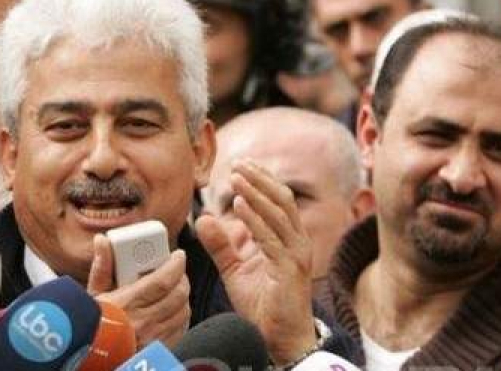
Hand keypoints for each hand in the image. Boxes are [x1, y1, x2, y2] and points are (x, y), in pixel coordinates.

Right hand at [87, 234, 190, 348]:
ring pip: (183, 312)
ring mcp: (153, 339)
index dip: (175, 265)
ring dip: (182, 297)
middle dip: (181, 278)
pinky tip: (172, 309)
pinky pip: (180, 329)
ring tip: (173, 288)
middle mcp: (143, 323)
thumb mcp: (93, 294)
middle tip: (176, 270)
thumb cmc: (91, 324)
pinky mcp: (159, 349)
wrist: (90, 352)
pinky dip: (181, 316)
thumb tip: (102, 241)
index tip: (178, 256)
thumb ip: (102, 266)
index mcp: (126, 304)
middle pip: (178, 295)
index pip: (162, 281)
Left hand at [195, 160, 314, 364]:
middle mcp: (297, 242)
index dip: (261, 180)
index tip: (241, 164)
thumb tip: (202, 218)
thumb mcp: (235, 269)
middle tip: (238, 163)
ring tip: (237, 178)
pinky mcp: (289, 270)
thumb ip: (221, 244)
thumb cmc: (263, 304)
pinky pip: (271, 239)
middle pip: (282, 199)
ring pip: (278, 213)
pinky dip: (255, 220)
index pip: (278, 200)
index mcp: (289, 238)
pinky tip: (238, 207)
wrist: (279, 338)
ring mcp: (296, 255)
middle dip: (260, 179)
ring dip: (256, 193)